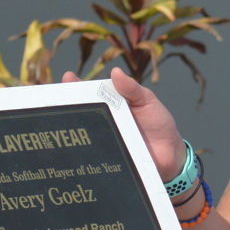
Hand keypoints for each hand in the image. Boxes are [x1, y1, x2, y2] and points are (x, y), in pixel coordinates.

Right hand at [65, 67, 184, 178]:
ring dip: (73, 129)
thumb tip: (115, 72)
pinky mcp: (106, 157)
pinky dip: (84, 152)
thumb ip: (132, 88)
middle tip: (58, 100)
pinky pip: (92, 155)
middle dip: (67, 106)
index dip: (76, 86)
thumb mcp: (147, 100)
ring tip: (62, 121)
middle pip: (81, 112)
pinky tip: (74, 150)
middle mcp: (103, 121)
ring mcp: (104, 139)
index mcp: (111, 104)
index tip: (67, 78)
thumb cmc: (159, 123)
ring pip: (83, 134)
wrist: (171, 154)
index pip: (90, 93)